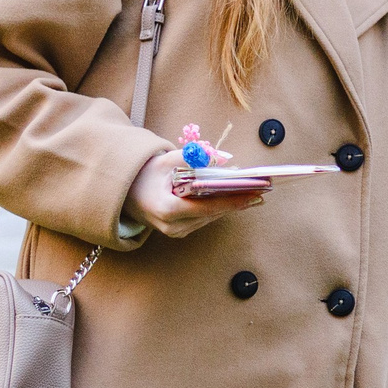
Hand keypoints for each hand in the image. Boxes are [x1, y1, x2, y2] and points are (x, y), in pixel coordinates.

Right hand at [123, 148, 266, 239]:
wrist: (125, 192)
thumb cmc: (145, 174)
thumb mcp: (165, 160)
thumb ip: (191, 156)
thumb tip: (219, 156)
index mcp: (167, 209)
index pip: (207, 207)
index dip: (232, 200)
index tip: (254, 193)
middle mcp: (172, 226)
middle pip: (212, 214)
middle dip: (238, 201)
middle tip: (262, 190)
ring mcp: (176, 232)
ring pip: (211, 218)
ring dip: (232, 205)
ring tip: (255, 192)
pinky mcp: (180, 232)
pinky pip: (204, 219)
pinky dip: (220, 208)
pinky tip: (237, 198)